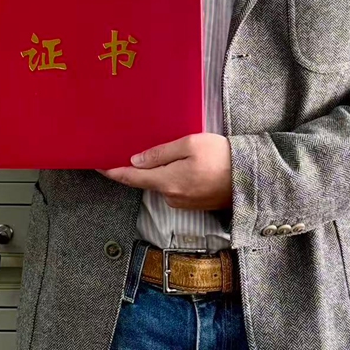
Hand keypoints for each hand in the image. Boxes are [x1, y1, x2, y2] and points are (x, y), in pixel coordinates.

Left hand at [98, 133, 232, 210]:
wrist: (251, 178)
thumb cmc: (221, 156)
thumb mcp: (190, 144)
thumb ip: (161, 153)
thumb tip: (136, 160)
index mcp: (167, 182)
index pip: (132, 178)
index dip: (113, 172)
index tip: (98, 165)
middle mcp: (171, 197)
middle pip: (148, 180)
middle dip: (142, 167)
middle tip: (140, 146)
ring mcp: (183, 203)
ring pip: (163, 183)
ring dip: (164, 170)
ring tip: (176, 152)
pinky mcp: (194, 204)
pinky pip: (176, 188)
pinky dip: (175, 177)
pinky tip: (189, 164)